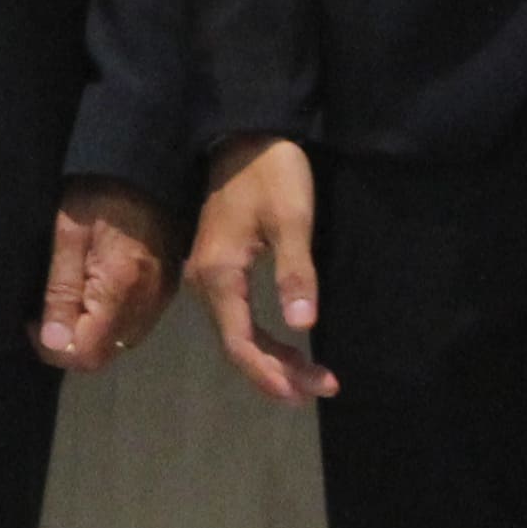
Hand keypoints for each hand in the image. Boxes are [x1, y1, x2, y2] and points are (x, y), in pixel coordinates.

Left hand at [37, 178, 173, 368]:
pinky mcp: (167, 288)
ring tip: (69, 300)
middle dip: (71, 342)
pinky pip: (134, 323)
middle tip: (47, 311)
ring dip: (91, 332)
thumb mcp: (68, 236)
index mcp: (120, 291)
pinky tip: (94, 293)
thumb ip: (61, 292)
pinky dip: (109, 319)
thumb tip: (54, 343)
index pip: (88, 354)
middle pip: (105, 353)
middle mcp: (147, 304)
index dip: (54, 349)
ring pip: (120, 342)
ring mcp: (161, 298)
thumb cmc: (98, 195)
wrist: (144, 165)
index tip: (34, 321)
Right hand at [184, 134, 331, 405]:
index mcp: (220, 274)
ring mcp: (209, 274)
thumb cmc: (272, 173)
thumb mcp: (292, 219)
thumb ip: (295, 273)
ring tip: (309, 379)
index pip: (239, 342)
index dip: (270, 374)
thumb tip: (302, 325)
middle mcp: (206, 281)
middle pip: (236, 345)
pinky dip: (261, 339)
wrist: (246, 135)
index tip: (305, 392)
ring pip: (236, 333)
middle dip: (276, 373)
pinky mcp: (218, 266)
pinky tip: (286, 347)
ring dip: (271, 359)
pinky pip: (236, 316)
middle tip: (320, 388)